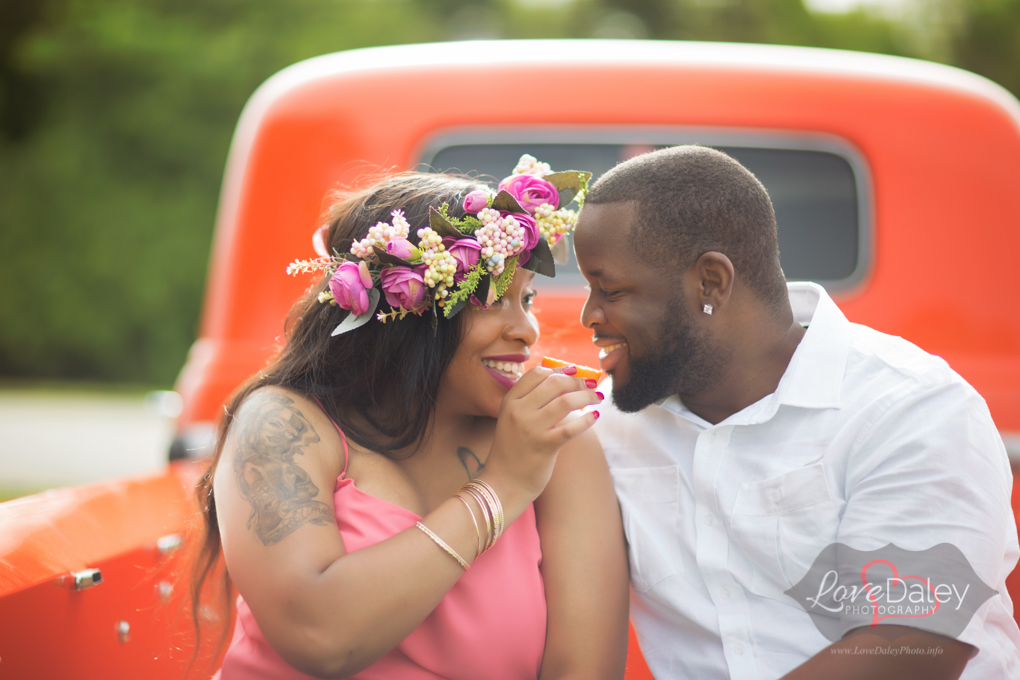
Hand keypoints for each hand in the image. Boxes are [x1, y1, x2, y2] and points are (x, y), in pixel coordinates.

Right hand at [482, 366, 601, 505]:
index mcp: (510, 401)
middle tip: (590, 386)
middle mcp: (519, 411)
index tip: (574, 372)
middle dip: (577, 381)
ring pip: (566, 401)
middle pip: (554, 383)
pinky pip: (572, 427)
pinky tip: (595, 416)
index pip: (536, 373)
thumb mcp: (512, 419)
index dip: (559, 369)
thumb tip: (564, 379)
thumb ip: (531, 400)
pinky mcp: (545, 446)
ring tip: (597, 398)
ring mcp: (531, 428)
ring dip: (587, 396)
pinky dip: (587, 419)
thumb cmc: (513, 450)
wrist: (503, 483)